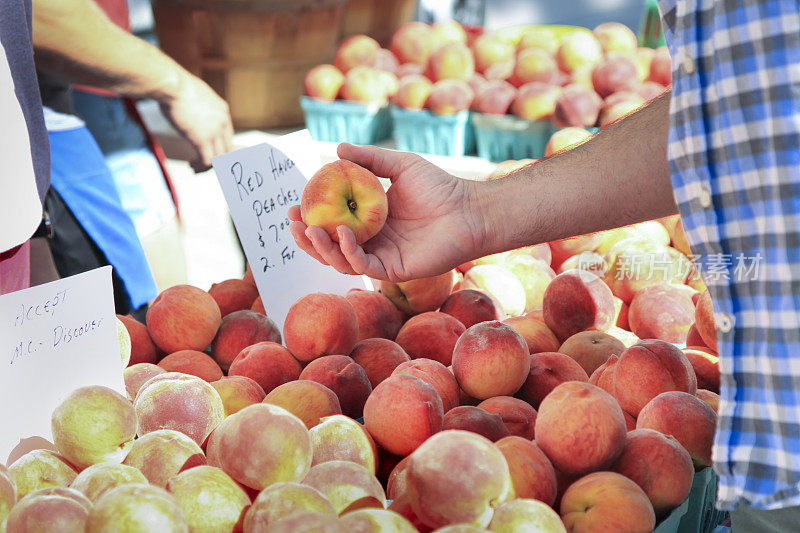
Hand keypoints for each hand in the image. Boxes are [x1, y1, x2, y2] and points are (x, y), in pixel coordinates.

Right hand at [159, 74, 233, 171]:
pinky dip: (201, 167)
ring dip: (208, 165)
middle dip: (216, 158)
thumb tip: (192, 114)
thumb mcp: (196, 96)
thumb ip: (200, 107)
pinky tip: (192, 165)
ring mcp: (214, 131)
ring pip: (219, 157)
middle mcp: (222, 122)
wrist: (172, 85)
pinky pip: (208, 160)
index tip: (205, 150)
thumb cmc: (176, 87)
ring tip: (195, 167)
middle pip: (227, 148)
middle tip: (202, 163)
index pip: (227, 135)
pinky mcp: (202, 139)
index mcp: (222, 110)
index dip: (217, 145)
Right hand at [289, 144, 488, 281]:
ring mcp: (382, 257)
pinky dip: (348, 252)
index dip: (311, 218)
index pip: (333, 222)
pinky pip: (363, 265)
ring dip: (321, 247)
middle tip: (291, 223)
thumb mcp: (399, 165)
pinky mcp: (393, 270)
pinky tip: (340, 234)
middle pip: (331, 245)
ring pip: (341, 260)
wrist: (468, 210)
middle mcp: (374, 241)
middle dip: (307, 237)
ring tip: (308, 229)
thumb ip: (369, 158)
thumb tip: (336, 149)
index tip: (291, 206)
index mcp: (372, 220)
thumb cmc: (440, 186)